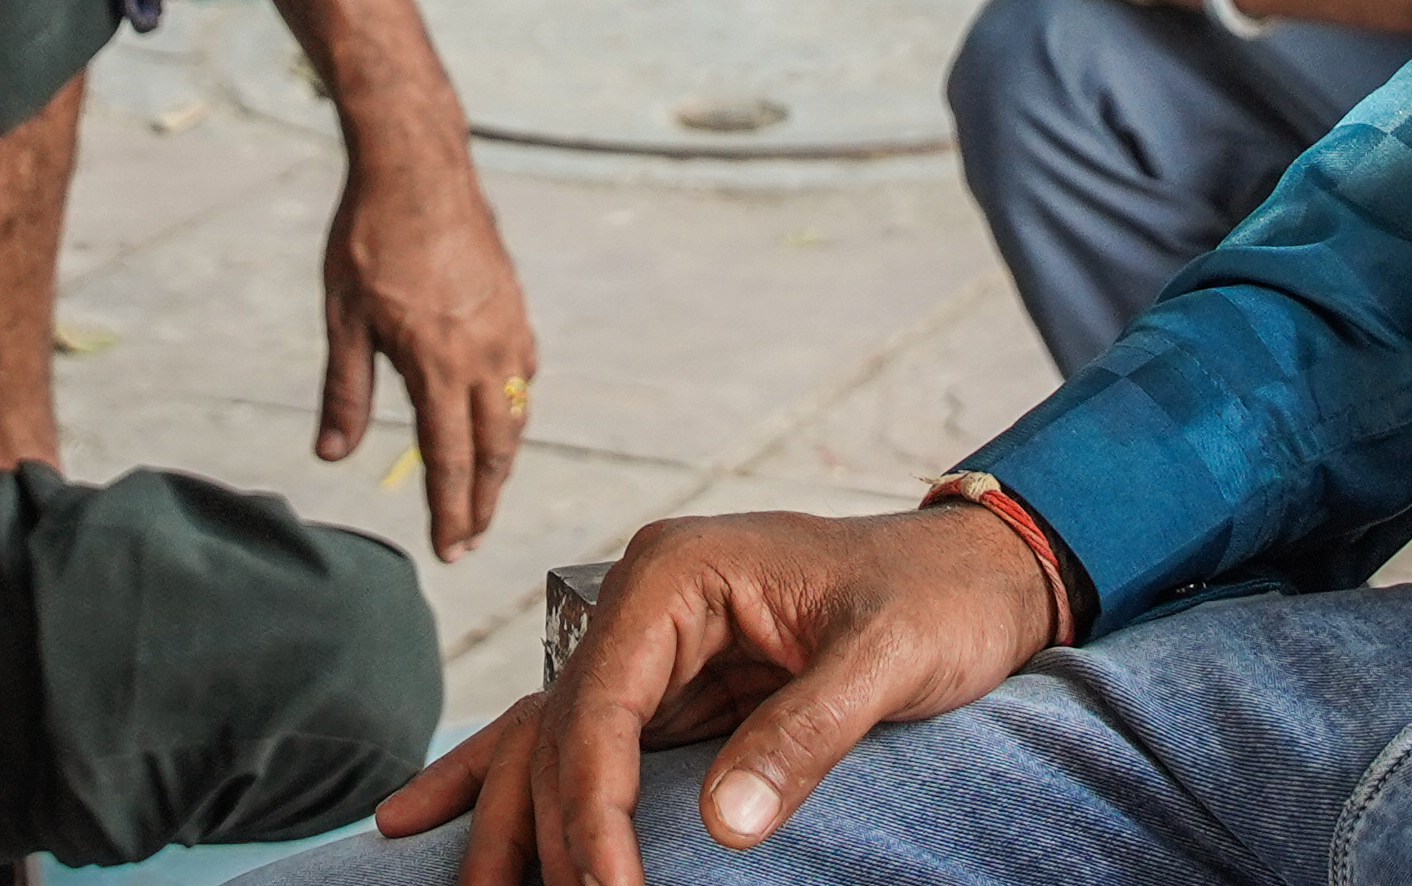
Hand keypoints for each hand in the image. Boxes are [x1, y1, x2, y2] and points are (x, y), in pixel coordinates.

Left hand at [322, 139, 537, 557]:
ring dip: (502, 459)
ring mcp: (507, 325)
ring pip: (515, 412)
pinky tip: (500, 413)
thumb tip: (332, 455)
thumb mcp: (343, 318)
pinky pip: (522, 371)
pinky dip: (513, 406)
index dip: (451, 511)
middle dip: (483, 500)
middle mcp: (484, 351)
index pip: (450, 459)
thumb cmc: (371, 238)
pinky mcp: (514, 302)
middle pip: (494, 447)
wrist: (418, 167)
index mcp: (438, 362)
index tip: (451, 551)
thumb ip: (344, 390)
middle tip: (469, 540)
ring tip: (484, 490)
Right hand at [372, 502, 1056, 885]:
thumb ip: (807, 732)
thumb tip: (727, 825)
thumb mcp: (889, 657)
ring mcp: (649, 645)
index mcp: (677, 572)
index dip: (592, 817)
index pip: (599, 712)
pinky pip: (583, 749)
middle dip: (538, 838)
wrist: (977, 574)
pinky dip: (522, 791)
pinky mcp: (670, 688)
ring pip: (551, 746)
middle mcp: (643, 601)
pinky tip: (433, 820)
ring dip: (505, 823)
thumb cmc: (938, 599)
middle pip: (558, 736)